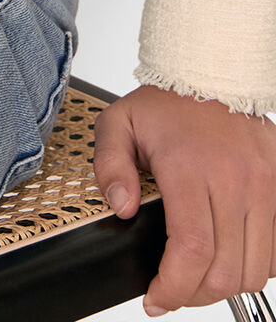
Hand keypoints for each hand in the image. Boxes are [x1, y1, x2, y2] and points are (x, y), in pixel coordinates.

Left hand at [92, 82, 275, 312]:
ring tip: (198, 276)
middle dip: (195, 294)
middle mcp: (234, 179)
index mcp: (189, 166)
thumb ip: (110, 165)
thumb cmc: (166, 102)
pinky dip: (253, 266)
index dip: (174, 287)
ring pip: (256, 268)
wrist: (211, 71)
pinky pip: (275, 251)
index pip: (191, 248)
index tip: (155, 299)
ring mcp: (263, 185)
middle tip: (172, 290)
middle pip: (226, 270)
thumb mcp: (119, 122)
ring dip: (226, 285)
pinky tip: (227, 256)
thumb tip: (121, 207)